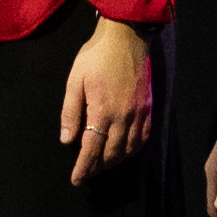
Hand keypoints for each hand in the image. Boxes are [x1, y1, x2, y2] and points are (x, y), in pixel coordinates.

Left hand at [54, 19, 156, 176]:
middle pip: (112, 153)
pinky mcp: (149, 108)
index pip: (92, 149)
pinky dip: (133, 150)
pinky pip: (144, 137)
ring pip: (129, 149)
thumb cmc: (96, 56)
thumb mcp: (75, 81)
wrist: (127, 36)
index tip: (76, 179)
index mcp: (103, 111)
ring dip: (115, 161)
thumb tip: (66, 139)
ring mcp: (139, 113)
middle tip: (86, 173)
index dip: (84, 167)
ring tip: (102, 165)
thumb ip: (71, 112)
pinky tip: (125, 151)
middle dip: (98, 167)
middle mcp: (124, 117)